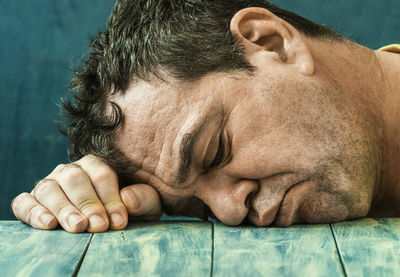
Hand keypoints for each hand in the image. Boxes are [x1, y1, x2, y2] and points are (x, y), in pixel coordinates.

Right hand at [11, 154, 161, 232]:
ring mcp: (49, 184)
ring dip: (63, 208)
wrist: (106, 222)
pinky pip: (24, 202)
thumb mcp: (146, 206)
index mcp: (98, 165)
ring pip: (49, 189)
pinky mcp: (31, 201)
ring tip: (77, 226)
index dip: (110, 197)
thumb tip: (128, 199)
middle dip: (88, 203)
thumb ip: (143, 199)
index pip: (102, 174)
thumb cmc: (127, 212)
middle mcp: (71, 171)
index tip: (119, 220)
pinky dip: (33, 211)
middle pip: (74, 179)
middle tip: (98, 226)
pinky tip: (48, 224)